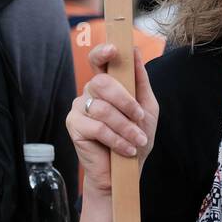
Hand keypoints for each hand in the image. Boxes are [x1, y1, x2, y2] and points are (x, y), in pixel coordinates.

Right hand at [66, 43, 158, 194]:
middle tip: (139, 117)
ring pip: (102, 108)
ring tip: (136, 140)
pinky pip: (96, 127)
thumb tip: (136, 52)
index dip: (103, 52)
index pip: (98, 60)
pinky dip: (116, 139)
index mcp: (107, 84)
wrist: (125, 172)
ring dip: (125, 126)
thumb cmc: (136, 138)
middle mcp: (90, 92)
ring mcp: (80, 107)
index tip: (114, 50)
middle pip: (102, 82)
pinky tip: (126, 149)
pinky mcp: (74, 126)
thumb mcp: (147, 108)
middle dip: (125, 101)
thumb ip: (141, 81)